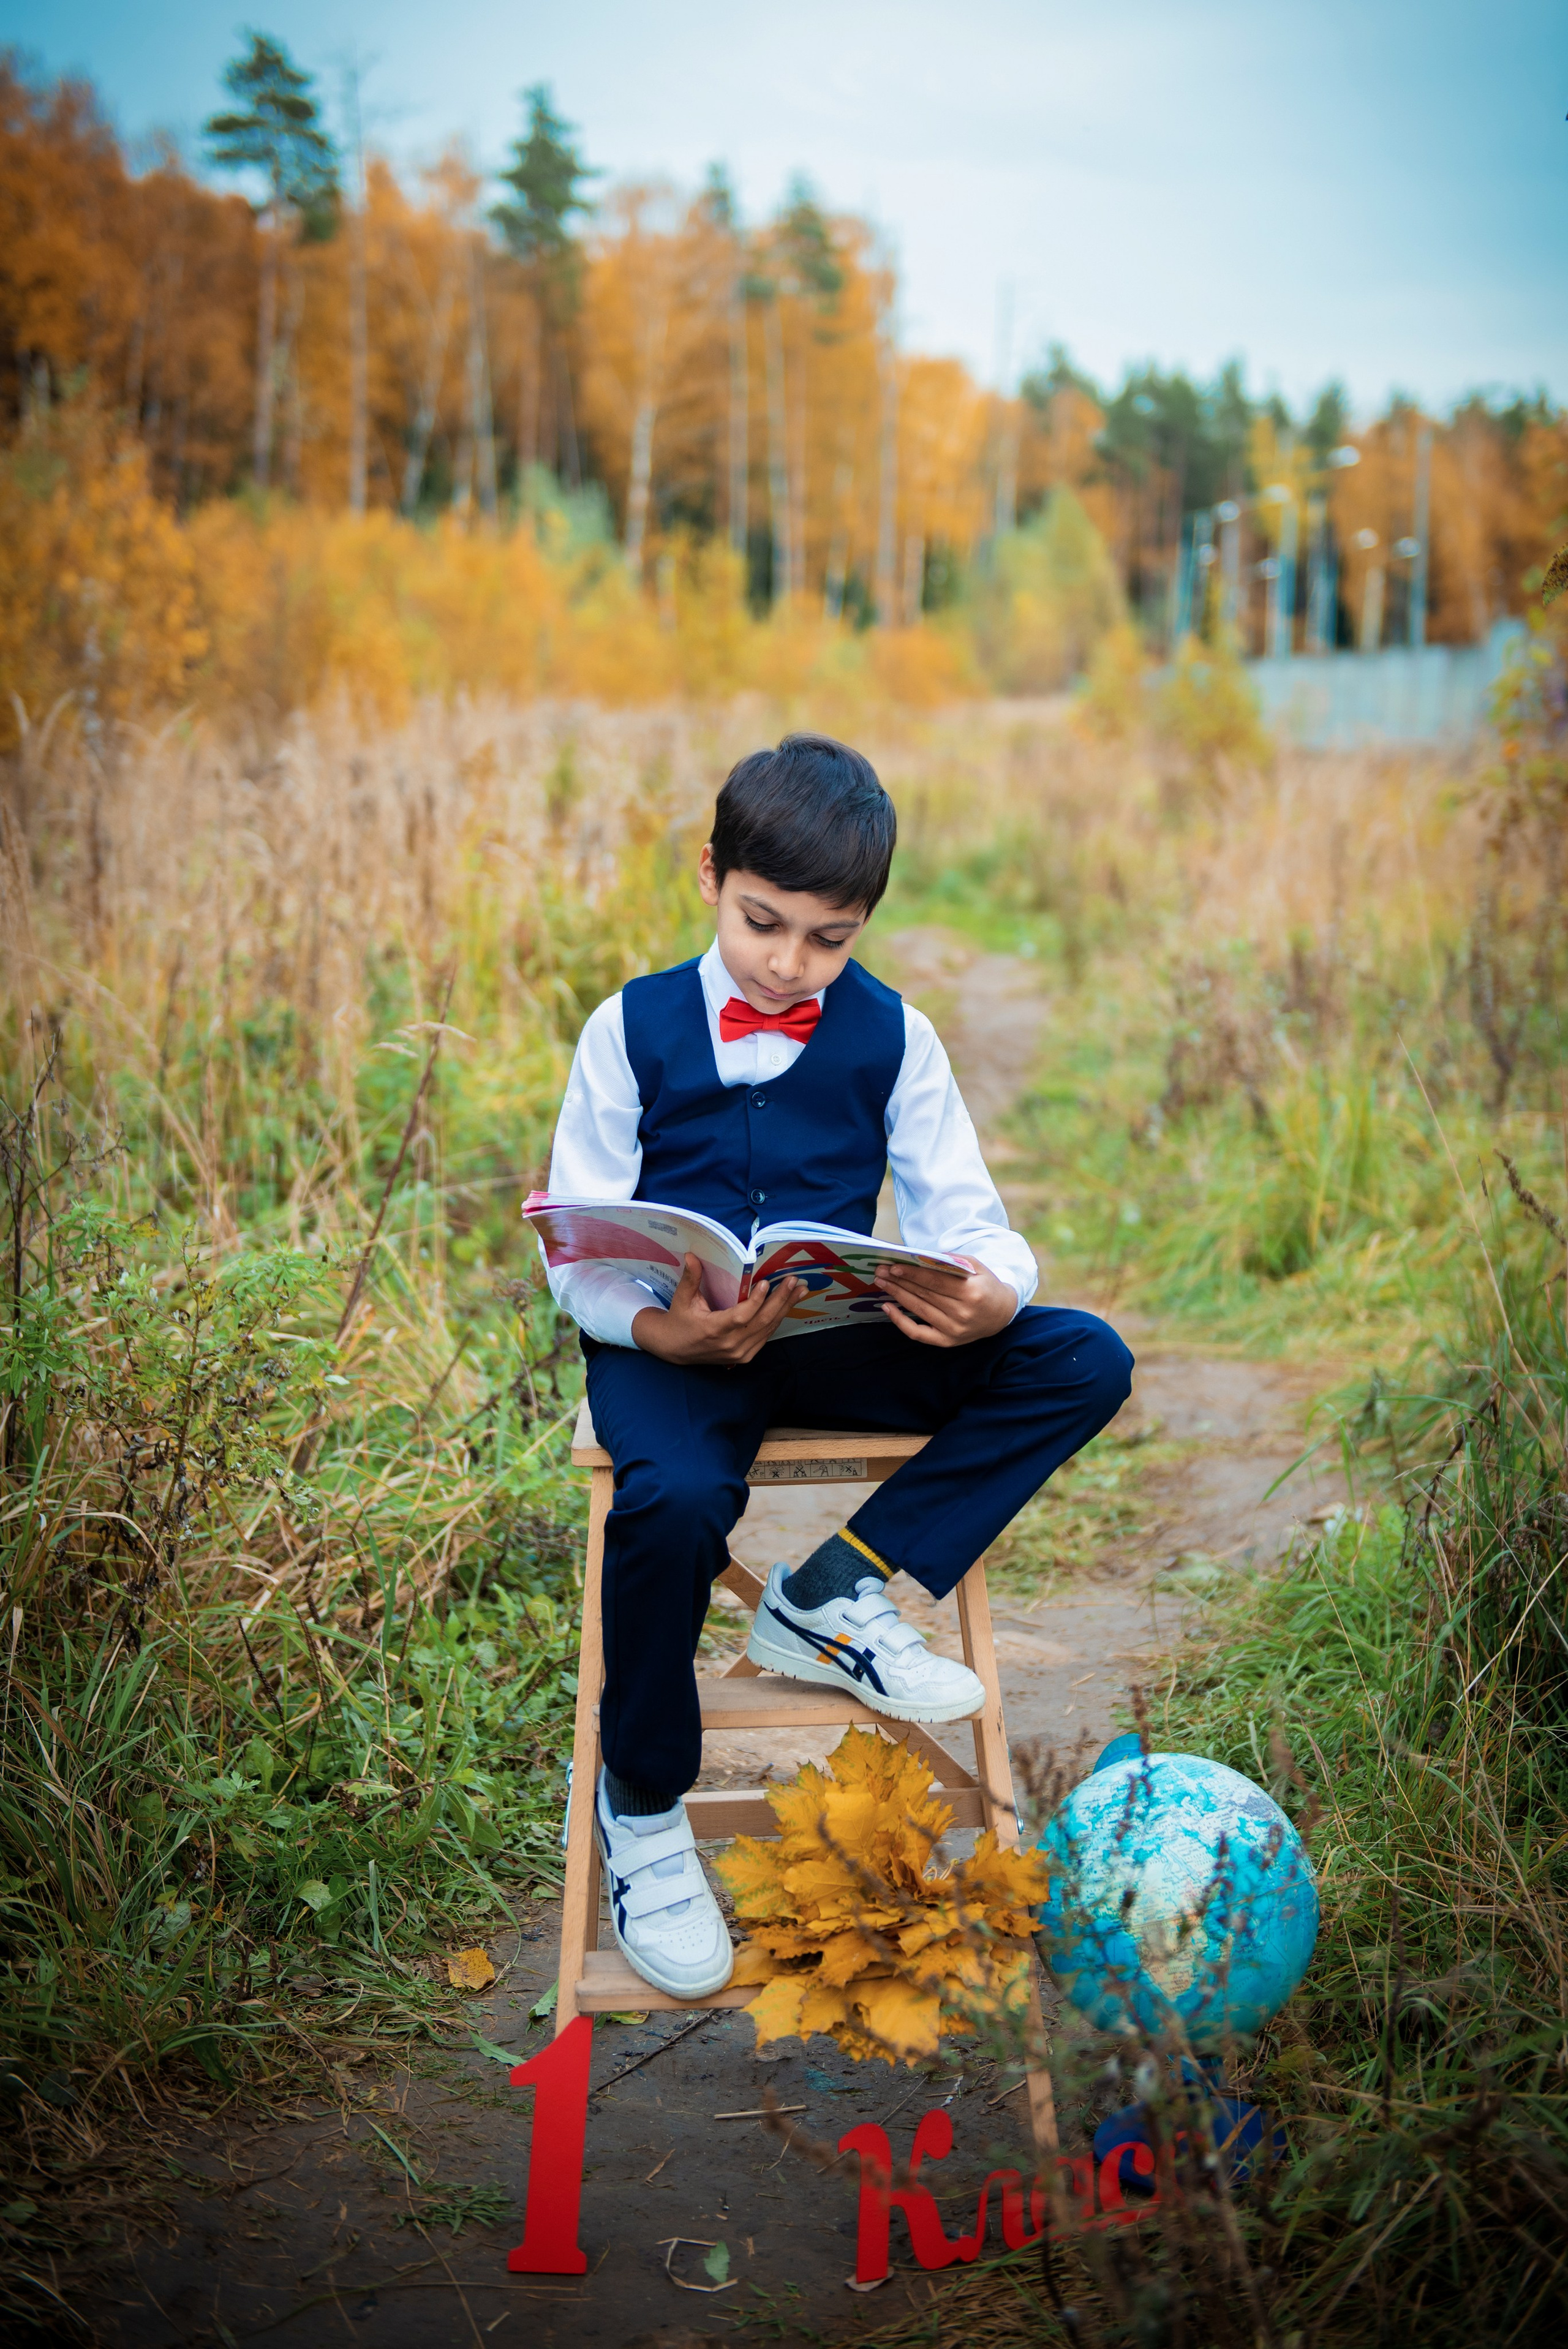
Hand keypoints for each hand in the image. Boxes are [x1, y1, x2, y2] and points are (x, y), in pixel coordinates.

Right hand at [632, 1253, 806, 1365]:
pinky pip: (766, 1335)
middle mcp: (730, 1344)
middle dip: (781, 1300)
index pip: (741, 1317)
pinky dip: (777, 1319)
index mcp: (713, 1330)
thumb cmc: (680, 1320)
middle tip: (794, 1281)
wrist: (676, 1349)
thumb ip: (691, 1278)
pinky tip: (788, 1304)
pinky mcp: (746, 1356)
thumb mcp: (682, 1299)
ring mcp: (740, 1353)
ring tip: (800, 1290)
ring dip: (785, 1308)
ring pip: (768, 1329)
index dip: (755, 1301)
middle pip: (762, 1322)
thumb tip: (691, 1255)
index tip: (766, 1283)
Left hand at [873, 1255, 1016, 1348]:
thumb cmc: (986, 1286)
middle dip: (899, 1281)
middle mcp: (962, 1313)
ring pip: (918, 1310)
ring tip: (881, 1283)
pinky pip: (918, 1333)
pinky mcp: (947, 1341)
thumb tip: (922, 1256)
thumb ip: (952, 1261)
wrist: (1002, 1313)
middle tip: (880, 1272)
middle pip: (924, 1295)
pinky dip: (900, 1321)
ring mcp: (953, 1330)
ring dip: (896, 1295)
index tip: (893, 1266)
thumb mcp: (976, 1266)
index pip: (934, 1281)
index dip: (912, 1274)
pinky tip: (888, 1307)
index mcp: (971, 1293)